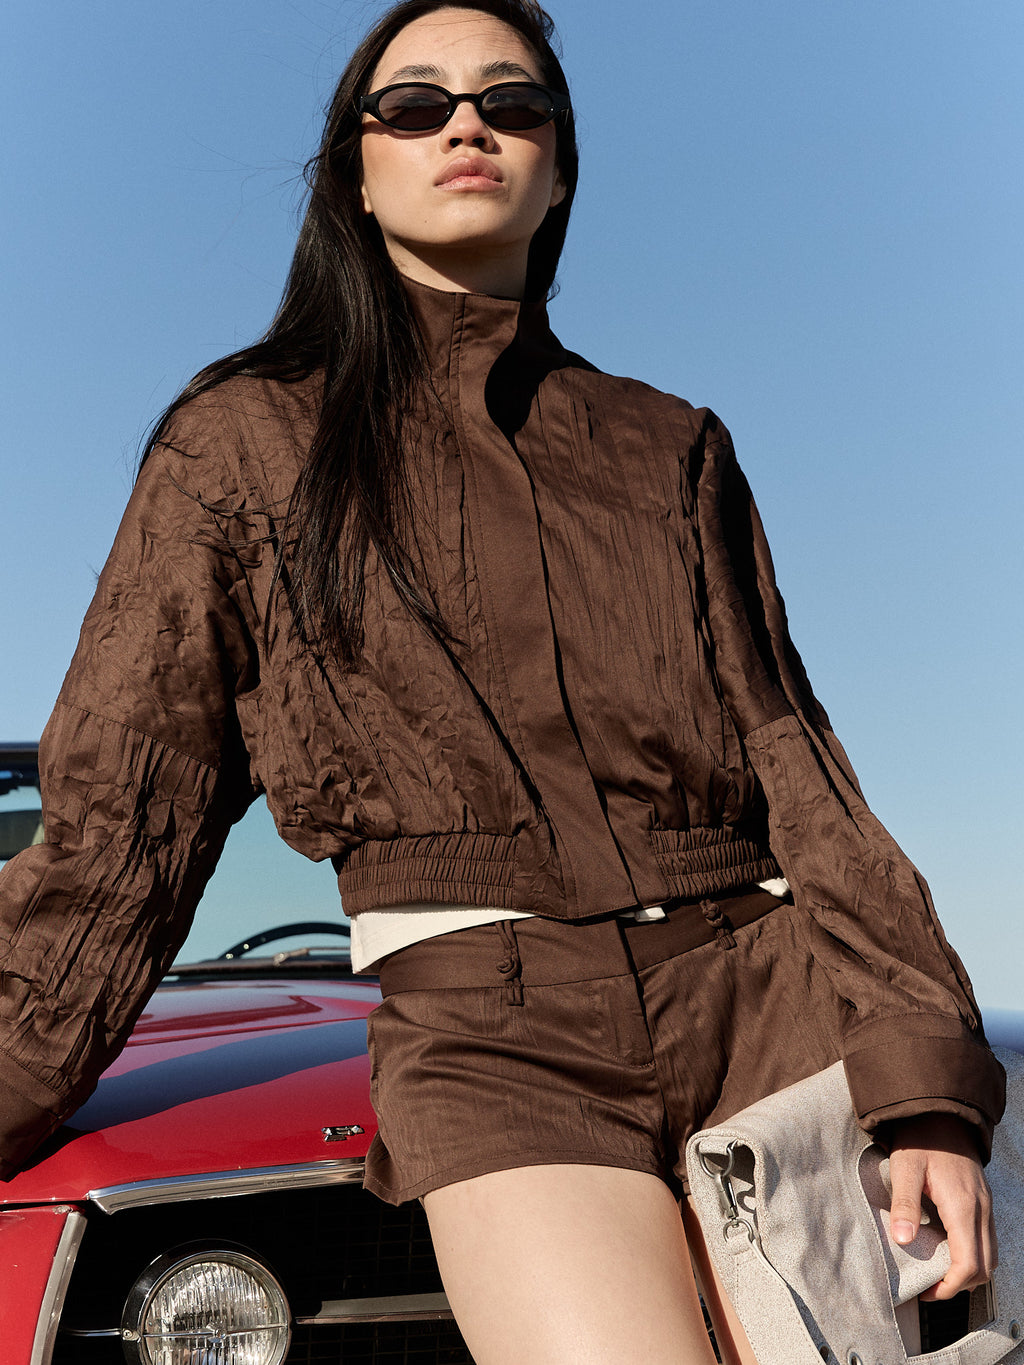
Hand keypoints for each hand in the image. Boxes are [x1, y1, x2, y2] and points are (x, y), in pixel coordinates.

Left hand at [888, 1112, 995, 1301]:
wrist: (942, 1111)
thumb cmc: (922, 1137)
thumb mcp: (906, 1168)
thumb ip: (905, 1205)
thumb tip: (902, 1241)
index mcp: (963, 1207)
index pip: (969, 1265)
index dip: (951, 1286)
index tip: (928, 1291)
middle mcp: (981, 1210)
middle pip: (985, 1267)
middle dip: (960, 1285)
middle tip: (931, 1286)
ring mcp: (986, 1205)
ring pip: (990, 1255)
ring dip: (969, 1271)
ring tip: (939, 1272)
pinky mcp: (983, 1200)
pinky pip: (987, 1238)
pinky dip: (973, 1254)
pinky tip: (949, 1248)